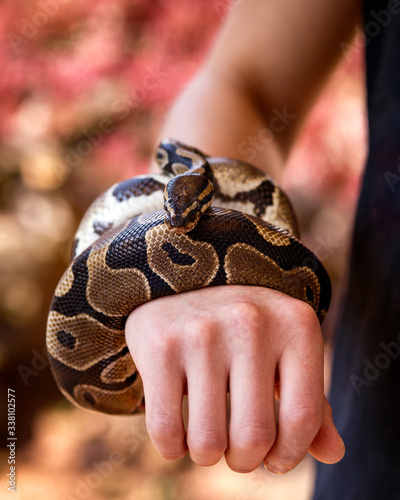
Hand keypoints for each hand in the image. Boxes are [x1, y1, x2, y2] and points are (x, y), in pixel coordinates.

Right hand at [125, 285, 343, 472]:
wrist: (188, 285)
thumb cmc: (246, 329)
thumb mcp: (285, 351)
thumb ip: (310, 400)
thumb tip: (334, 454)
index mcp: (295, 324)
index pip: (303, 417)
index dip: (290, 453)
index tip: (275, 460)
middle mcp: (250, 322)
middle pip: (253, 436)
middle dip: (245, 460)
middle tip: (238, 451)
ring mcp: (202, 332)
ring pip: (207, 442)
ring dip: (208, 456)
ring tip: (209, 440)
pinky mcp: (161, 346)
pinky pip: (166, 431)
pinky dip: (173, 448)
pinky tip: (178, 437)